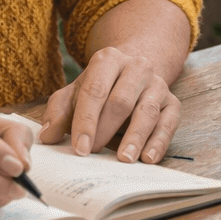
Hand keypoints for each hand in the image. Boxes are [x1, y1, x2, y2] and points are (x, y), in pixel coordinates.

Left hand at [39, 45, 180, 162]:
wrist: (133, 71)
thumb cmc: (100, 87)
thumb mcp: (75, 92)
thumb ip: (59, 112)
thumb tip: (48, 136)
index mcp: (108, 60)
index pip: (95, 90)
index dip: (86, 121)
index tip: (79, 148)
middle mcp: (136, 67)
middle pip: (121, 100)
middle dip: (106, 129)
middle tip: (93, 154)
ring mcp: (157, 84)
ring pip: (147, 111)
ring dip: (135, 137)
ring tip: (123, 159)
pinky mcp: (172, 102)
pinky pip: (169, 122)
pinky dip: (159, 142)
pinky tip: (148, 158)